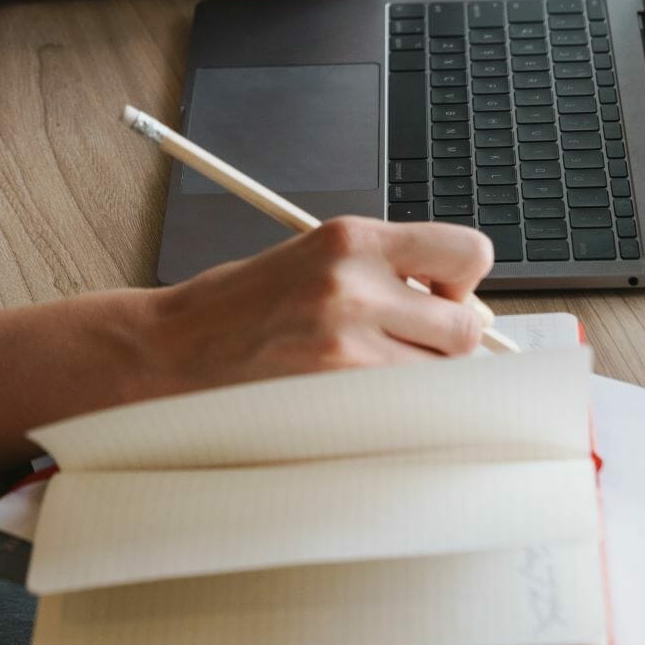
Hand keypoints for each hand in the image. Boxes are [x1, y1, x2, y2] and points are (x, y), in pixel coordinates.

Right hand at [148, 217, 497, 391]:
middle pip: (465, 327)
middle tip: (408, 344)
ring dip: (421, 377)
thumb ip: (385, 272)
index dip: (465, 282)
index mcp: (352, 237)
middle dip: (447, 343)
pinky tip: (357, 395)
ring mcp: (348, 340)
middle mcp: (356, 282)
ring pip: (441, 374)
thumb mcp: (315, 258)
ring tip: (372, 369)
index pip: (468, 251)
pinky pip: (406, 405)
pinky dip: (396, 406)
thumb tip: (464, 308)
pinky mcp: (336, 388)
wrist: (176, 346)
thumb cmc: (241, 306)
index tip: (441, 295)